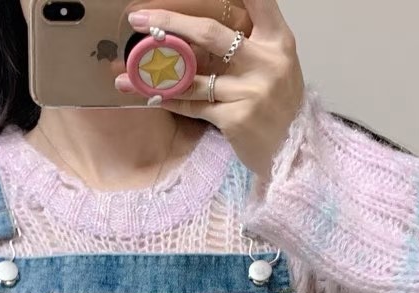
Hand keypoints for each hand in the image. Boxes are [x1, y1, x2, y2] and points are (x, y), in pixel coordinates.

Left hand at [116, 0, 304, 183]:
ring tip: (125, 73)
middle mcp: (266, 61)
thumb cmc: (279, 106)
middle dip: (169, 22)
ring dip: (155, 73)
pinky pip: (193, 105)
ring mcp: (250, 91)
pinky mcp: (235, 118)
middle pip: (208, 33)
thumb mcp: (276, 66)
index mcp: (278, 41)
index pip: (258, 0)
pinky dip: (169, 101)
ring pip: (192, 75)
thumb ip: (248, 44)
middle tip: (138, 18)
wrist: (293, 152)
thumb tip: (198, 31)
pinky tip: (147, 96)